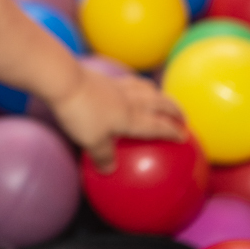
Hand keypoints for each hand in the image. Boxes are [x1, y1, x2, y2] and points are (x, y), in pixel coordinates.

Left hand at [48, 66, 185, 173]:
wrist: (64, 80)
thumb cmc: (80, 113)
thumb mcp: (91, 142)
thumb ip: (103, 156)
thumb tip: (109, 170)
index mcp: (132, 118)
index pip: (159, 126)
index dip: (173, 132)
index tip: (185, 137)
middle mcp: (131, 100)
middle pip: (161, 103)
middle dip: (175, 111)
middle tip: (183, 118)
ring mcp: (119, 86)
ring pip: (148, 88)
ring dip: (160, 95)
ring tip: (163, 100)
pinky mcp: (106, 78)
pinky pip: (131, 81)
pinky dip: (140, 85)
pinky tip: (133, 87)